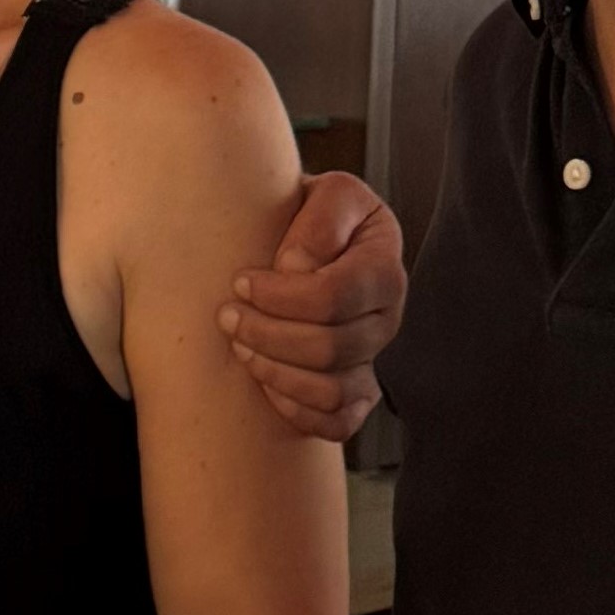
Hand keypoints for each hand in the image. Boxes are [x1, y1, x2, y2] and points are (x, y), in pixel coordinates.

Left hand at [220, 172, 403, 441]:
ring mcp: (373, 357)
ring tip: (240, 346)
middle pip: (330, 348)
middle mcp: (386, 317)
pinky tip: (267, 386)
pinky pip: (338, 421)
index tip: (241, 282)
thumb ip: (319, 220)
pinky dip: (299, 412)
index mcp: (383, 266)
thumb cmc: (312, 215)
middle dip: (268, 335)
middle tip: (228, 317)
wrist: (307, 238)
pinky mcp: (358, 388)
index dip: (281, 297)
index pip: (335, 298)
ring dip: (275, 373)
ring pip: (332, 390)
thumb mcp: (327, 193)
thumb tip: (297, 267)